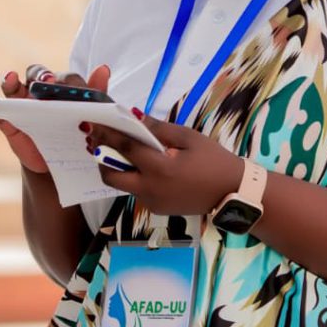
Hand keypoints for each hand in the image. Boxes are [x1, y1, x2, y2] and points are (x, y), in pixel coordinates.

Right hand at [0, 63, 110, 173]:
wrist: (63, 164)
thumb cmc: (79, 133)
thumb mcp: (91, 116)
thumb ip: (96, 93)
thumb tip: (103, 68)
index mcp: (62, 88)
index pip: (62, 77)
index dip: (64, 79)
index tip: (66, 84)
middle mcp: (40, 92)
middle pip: (35, 74)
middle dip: (40, 75)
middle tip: (45, 82)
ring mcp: (22, 105)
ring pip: (13, 88)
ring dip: (9, 83)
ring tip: (9, 80)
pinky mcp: (9, 122)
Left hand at [86, 112, 242, 215]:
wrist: (232, 192)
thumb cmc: (213, 160)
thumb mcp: (189, 138)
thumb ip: (159, 129)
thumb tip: (135, 117)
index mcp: (159, 168)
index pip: (125, 148)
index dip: (107, 135)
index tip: (94, 125)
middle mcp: (150, 189)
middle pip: (110, 176)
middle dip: (102, 160)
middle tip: (103, 144)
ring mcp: (152, 202)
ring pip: (123, 185)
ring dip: (118, 169)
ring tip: (123, 152)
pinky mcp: (157, 209)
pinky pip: (138, 192)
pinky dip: (136, 178)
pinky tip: (146, 167)